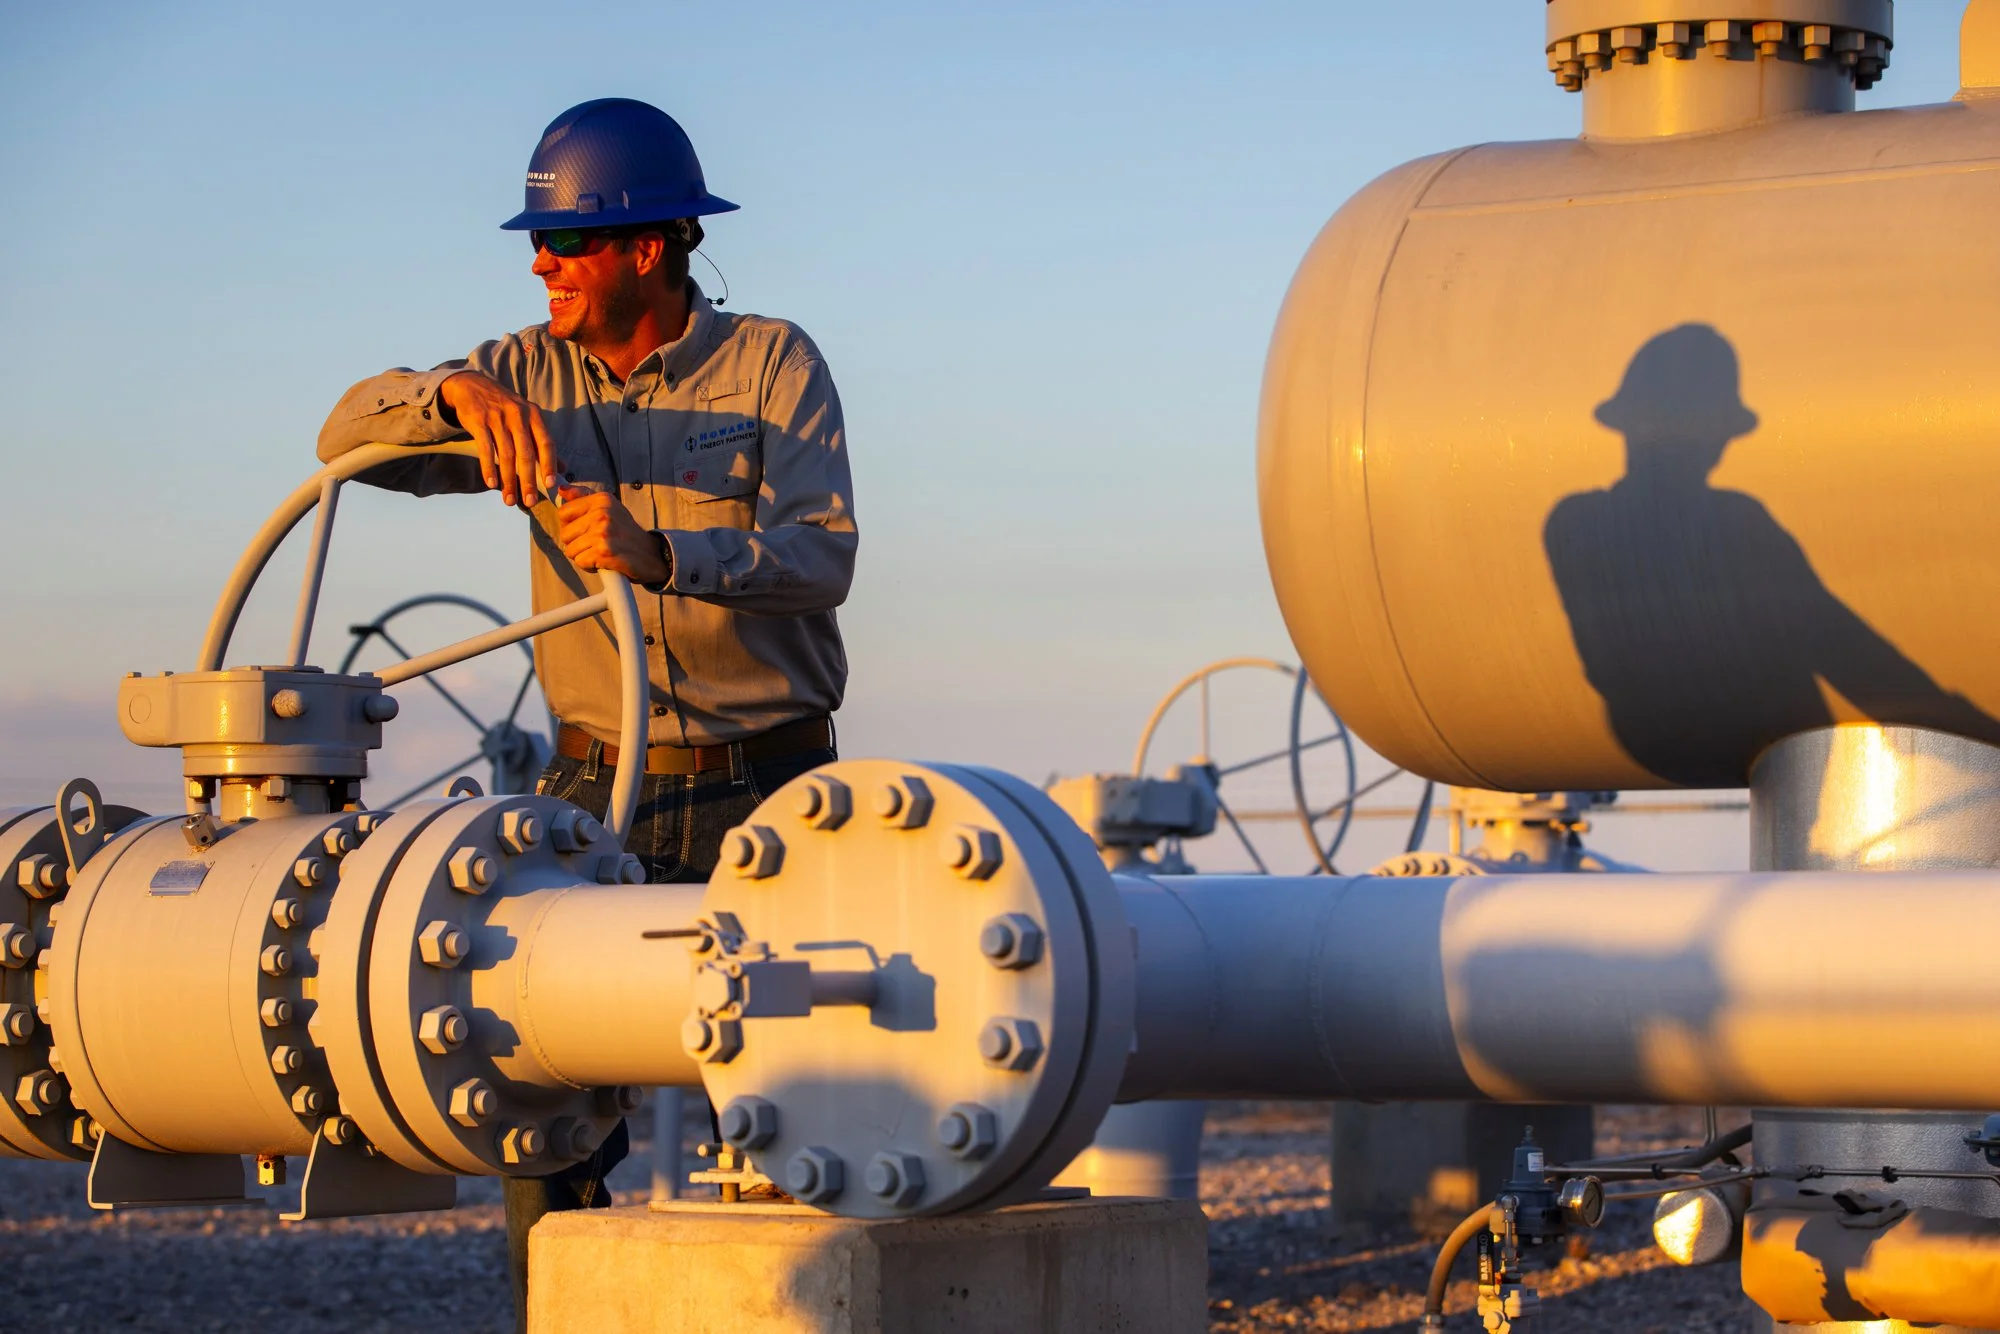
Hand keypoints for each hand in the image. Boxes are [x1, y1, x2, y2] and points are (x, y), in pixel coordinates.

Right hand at [438, 371, 557, 506]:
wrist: (472, 386)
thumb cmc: (504, 408)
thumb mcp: (527, 419)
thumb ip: (543, 443)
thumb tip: (563, 468)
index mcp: (534, 415)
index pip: (546, 442)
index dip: (549, 464)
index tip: (549, 485)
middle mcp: (518, 415)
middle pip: (526, 453)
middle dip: (528, 480)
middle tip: (529, 501)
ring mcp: (497, 417)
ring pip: (506, 454)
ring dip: (508, 480)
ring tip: (509, 499)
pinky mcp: (479, 420)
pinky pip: (485, 449)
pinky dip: (488, 468)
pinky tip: (492, 483)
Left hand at [556, 485, 670, 584]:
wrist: (653, 555)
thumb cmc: (627, 534)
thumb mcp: (609, 508)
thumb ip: (584, 497)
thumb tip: (561, 488)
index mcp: (602, 500)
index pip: (564, 512)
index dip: (571, 526)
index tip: (585, 530)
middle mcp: (602, 513)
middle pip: (565, 533)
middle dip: (577, 543)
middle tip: (596, 544)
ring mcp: (603, 532)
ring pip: (571, 550)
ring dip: (583, 556)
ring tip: (601, 552)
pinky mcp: (603, 551)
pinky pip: (580, 562)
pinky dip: (590, 566)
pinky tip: (604, 562)